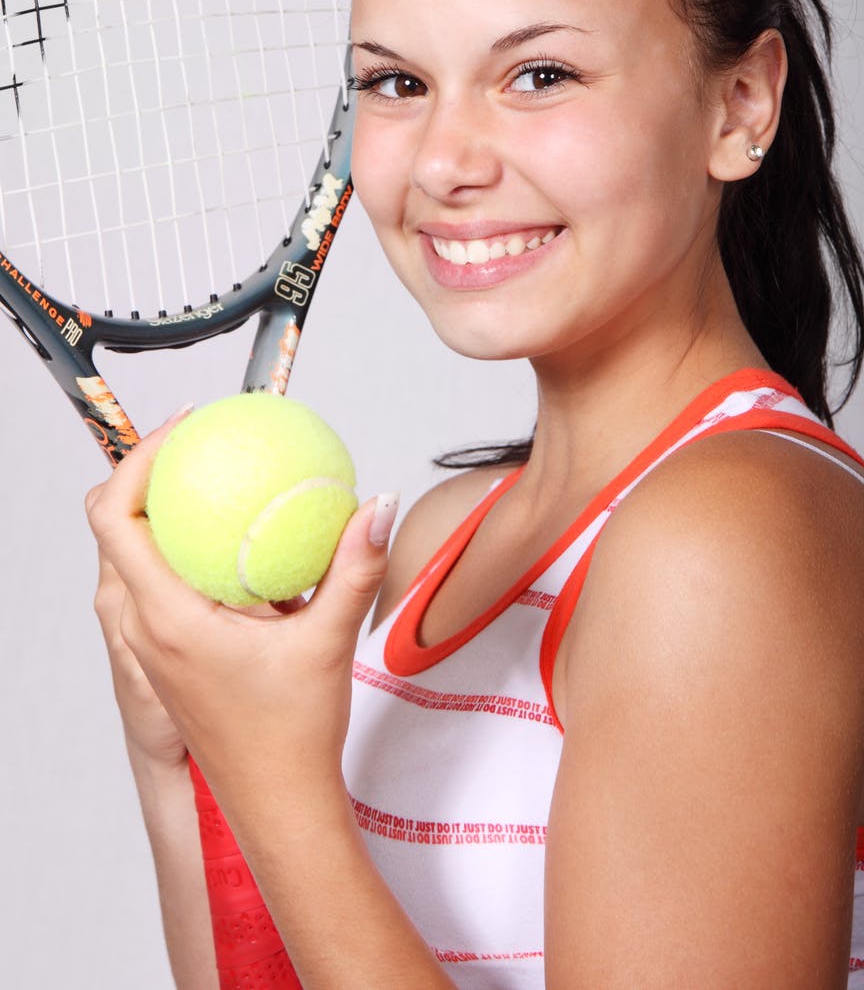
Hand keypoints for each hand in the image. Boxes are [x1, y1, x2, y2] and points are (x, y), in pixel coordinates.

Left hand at [85, 414, 395, 822]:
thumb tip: (377, 504)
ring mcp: (151, 647)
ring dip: (160, 515)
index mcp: (166, 619)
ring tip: (211, 480)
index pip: (115, 519)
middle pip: (115, 529)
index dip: (136, 461)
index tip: (183, 429)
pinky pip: (156, 585)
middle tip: (198, 442)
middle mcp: (145, 630)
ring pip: (131, 559)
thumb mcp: (330, 641)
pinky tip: (236, 543)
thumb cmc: (292, 738)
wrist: (277, 805)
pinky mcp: (168, 657)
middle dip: (146, 475)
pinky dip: (180, 551)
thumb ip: (355, 567)